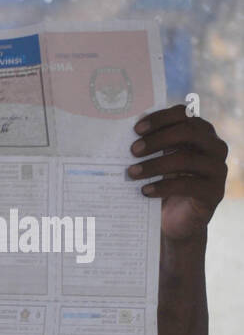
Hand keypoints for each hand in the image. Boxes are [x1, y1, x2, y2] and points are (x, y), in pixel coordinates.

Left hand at [130, 104, 227, 243]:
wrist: (175, 220)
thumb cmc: (161, 184)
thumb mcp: (155, 162)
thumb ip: (147, 148)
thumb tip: (117, 137)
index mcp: (199, 132)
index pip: (183, 114)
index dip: (160, 118)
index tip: (136, 129)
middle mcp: (214, 146)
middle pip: (188, 132)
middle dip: (157, 139)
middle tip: (132, 150)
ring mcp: (217, 169)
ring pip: (187, 159)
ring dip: (155, 165)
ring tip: (132, 172)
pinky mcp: (214, 192)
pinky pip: (188, 185)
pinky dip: (163, 187)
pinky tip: (144, 191)